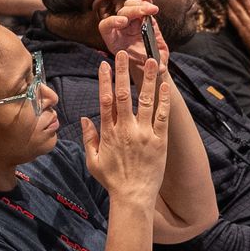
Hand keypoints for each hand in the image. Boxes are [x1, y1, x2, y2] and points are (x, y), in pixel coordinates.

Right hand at [82, 52, 170, 208]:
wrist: (133, 196)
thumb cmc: (112, 180)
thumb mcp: (93, 161)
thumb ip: (89, 138)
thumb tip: (85, 118)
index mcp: (108, 133)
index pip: (105, 100)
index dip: (105, 80)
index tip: (105, 64)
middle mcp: (126, 129)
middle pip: (123, 95)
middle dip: (123, 72)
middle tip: (124, 53)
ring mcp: (144, 134)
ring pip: (145, 101)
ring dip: (147, 79)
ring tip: (151, 61)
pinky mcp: (159, 141)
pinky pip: (162, 116)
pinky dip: (164, 100)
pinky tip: (165, 85)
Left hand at [94, 0, 160, 65]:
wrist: (149, 63)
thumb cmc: (145, 67)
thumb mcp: (148, 69)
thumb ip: (152, 67)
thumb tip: (159, 67)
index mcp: (115, 41)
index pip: (105, 26)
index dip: (112, 21)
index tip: (123, 22)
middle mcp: (121, 29)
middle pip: (122, 13)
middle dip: (134, 10)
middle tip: (146, 12)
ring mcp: (132, 22)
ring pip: (130, 6)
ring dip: (141, 5)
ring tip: (152, 10)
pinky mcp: (143, 18)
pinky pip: (141, 5)